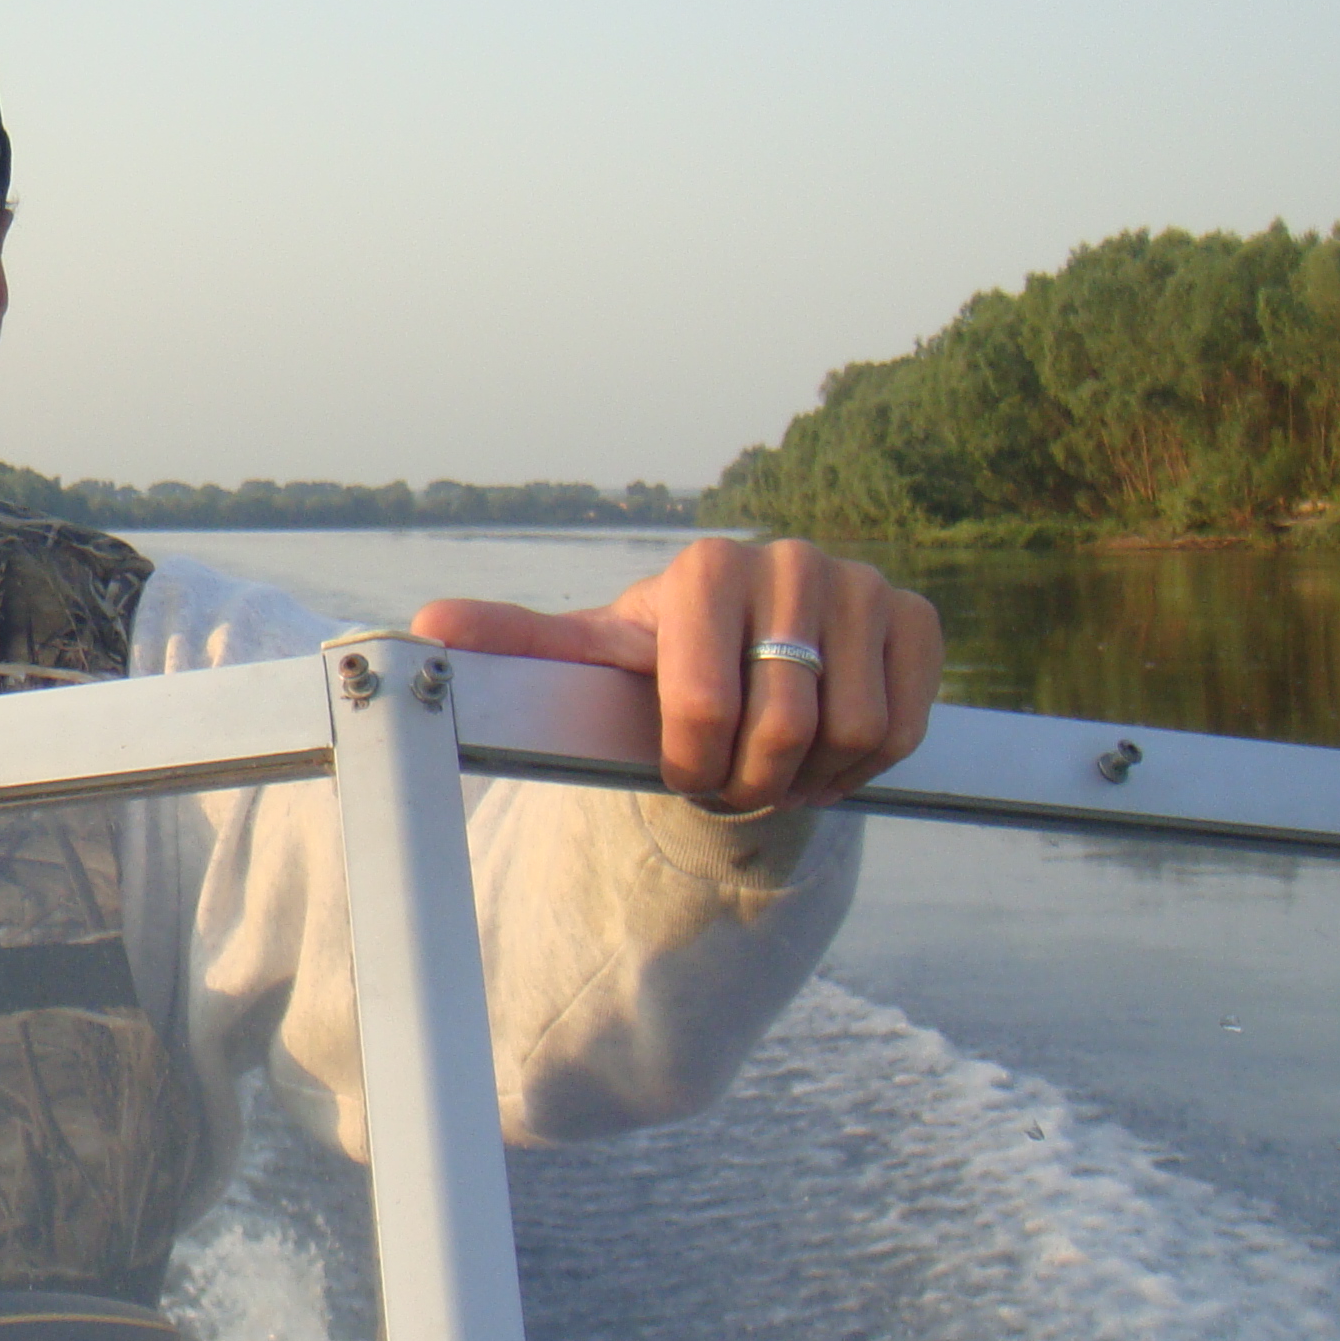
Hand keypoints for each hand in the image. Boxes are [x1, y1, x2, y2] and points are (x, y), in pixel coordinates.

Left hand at [409, 537, 943, 811]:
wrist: (749, 662)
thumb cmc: (661, 666)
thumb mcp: (593, 659)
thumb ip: (519, 644)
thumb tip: (422, 627)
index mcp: (702, 570)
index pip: (703, 710)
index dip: (693, 765)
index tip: (681, 767)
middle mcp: (787, 561)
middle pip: (782, 730)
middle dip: (753, 779)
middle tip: (735, 777)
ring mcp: (860, 583)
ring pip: (853, 734)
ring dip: (812, 776)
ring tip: (778, 762)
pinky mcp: (916, 617)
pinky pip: (905, 726)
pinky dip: (867, 762)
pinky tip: (829, 749)